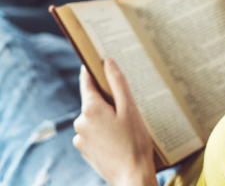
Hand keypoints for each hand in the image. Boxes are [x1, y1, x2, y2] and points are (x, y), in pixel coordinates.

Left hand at [73, 59, 157, 185]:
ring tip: (125, 126)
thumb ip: (117, 83)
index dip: (93, 69)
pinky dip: (103, 130)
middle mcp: (81, 122)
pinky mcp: (85, 150)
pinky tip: (119, 138)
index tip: (98, 60)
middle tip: (126, 105)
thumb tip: (107, 62)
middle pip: (93, 100)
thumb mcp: (130, 108)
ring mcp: (81, 138)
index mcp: (91, 109)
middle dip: (107, 99)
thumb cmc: (134, 142)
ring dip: (106, 116)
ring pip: (94, 117)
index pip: (87, 81)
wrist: (132, 178)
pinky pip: (93, 132)